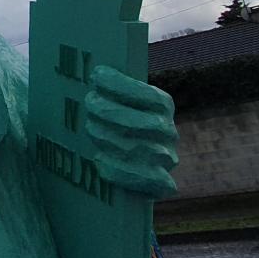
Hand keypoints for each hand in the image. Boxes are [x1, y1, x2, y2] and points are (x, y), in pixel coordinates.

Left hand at [82, 66, 178, 197]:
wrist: (123, 166)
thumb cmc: (112, 126)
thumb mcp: (116, 102)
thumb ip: (110, 91)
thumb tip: (94, 73)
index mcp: (162, 106)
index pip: (150, 96)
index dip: (123, 85)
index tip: (98, 76)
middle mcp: (168, 132)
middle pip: (140, 122)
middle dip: (108, 111)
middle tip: (89, 104)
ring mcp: (165, 159)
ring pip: (136, 149)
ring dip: (107, 138)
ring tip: (91, 129)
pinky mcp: (160, 184)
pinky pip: (144, 180)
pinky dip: (118, 170)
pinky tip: (100, 160)